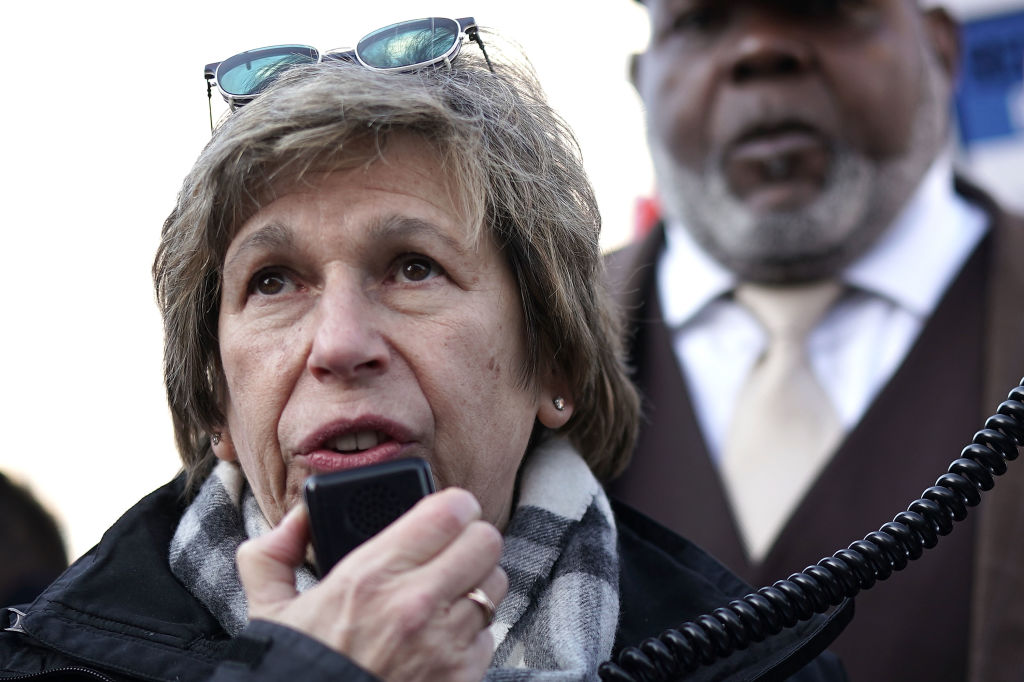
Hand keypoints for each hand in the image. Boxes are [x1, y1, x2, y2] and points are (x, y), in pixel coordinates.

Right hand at [237, 488, 506, 681]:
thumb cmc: (300, 670)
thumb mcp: (270, 608)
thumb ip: (274, 552)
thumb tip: (299, 516)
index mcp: (372, 576)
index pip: (450, 512)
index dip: (455, 505)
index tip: (449, 511)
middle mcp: (415, 605)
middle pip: (485, 542)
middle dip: (472, 540)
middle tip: (454, 548)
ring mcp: (444, 643)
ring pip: (495, 586)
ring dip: (476, 586)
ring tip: (448, 593)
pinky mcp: (461, 677)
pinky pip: (489, 635)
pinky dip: (471, 634)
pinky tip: (442, 637)